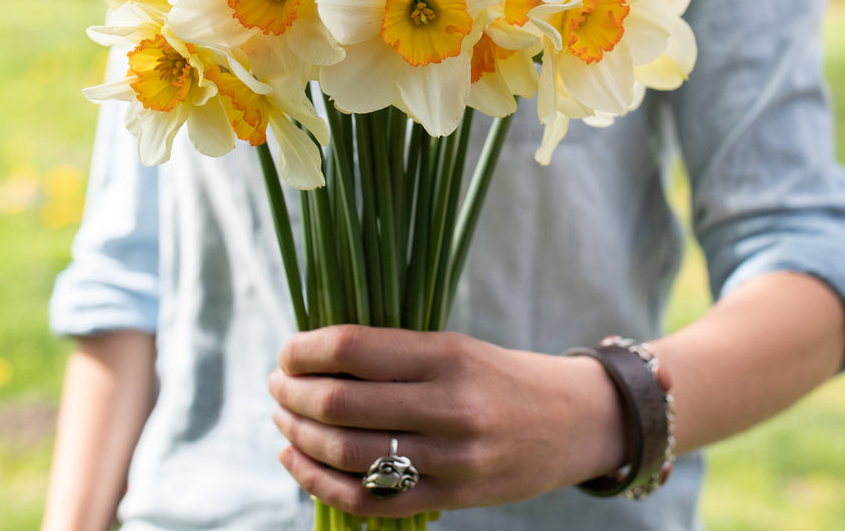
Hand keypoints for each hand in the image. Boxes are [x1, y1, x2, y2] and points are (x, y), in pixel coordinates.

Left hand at [267, 325, 624, 517]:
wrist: (569, 422)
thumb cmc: (498, 374)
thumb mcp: (452, 346)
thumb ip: (392, 353)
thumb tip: (312, 357)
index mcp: (446, 354)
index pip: (354, 348)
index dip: (306, 350)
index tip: (287, 351)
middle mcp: (447, 405)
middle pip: (341, 402)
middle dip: (292, 393)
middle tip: (276, 384)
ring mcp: (449, 459)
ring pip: (347, 453)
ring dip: (298, 435)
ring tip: (282, 420)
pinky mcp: (449, 499)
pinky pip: (369, 500)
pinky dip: (320, 482)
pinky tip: (298, 461)